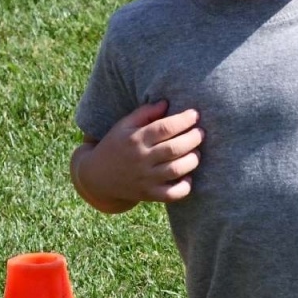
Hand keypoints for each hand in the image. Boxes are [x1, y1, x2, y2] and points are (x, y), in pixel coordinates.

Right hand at [74, 101, 201, 210]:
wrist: (97, 176)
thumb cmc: (115, 145)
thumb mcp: (123, 125)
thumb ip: (144, 112)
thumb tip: (166, 103)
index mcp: (135, 139)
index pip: (165, 128)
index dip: (184, 120)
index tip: (195, 114)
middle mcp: (141, 159)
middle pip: (174, 148)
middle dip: (193, 138)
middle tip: (201, 132)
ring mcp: (145, 179)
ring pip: (176, 170)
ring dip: (192, 159)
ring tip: (196, 152)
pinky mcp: (148, 195)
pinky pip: (172, 194)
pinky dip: (185, 186)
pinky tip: (188, 176)